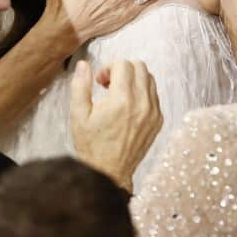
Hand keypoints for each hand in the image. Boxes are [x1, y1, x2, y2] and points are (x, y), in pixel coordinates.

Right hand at [70, 60, 162, 192]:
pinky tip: (128, 106)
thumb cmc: (92, 146)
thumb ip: (80, 86)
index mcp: (122, 100)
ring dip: (134, 79)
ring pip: (150, 79)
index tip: (99, 81)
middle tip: (108, 84)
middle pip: (140, 66)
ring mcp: (153, 112)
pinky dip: (142, 93)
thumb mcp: (78, 115)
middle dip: (122, 69)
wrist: (109, 172)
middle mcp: (142, 104)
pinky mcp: (158, 121)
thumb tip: (84, 65)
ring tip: (118, 94)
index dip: (108, 67)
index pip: (123, 64)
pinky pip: (155, 95)